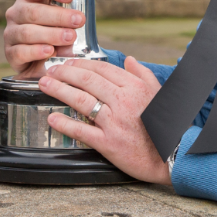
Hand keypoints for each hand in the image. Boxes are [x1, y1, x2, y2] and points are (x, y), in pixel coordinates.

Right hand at [3, 0, 107, 78]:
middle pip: (34, 11)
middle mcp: (17, 12)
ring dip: (50, 35)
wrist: (45, 57)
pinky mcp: (10, 53)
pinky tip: (49, 51)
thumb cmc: (56, 26)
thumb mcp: (71, 9)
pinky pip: (20, 52)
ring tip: (70, 37)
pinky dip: (35, 52)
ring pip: (27, 32)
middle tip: (79, 21)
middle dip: (58, 16)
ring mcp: (11, 33)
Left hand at [40, 57, 169, 184]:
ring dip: (59, 90)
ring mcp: (115, 122)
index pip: (102, 69)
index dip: (82, 64)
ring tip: (45, 85)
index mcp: (135, 87)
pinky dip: (65, 124)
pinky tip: (53, 118)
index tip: (69, 63)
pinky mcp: (108, 143)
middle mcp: (123, 101)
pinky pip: (82, 130)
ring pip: (81, 100)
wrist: (170, 155)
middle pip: (88, 80)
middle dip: (65, 73)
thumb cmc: (164, 124)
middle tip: (51, 70)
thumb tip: (130, 60)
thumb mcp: (158, 93)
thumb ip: (143, 74)